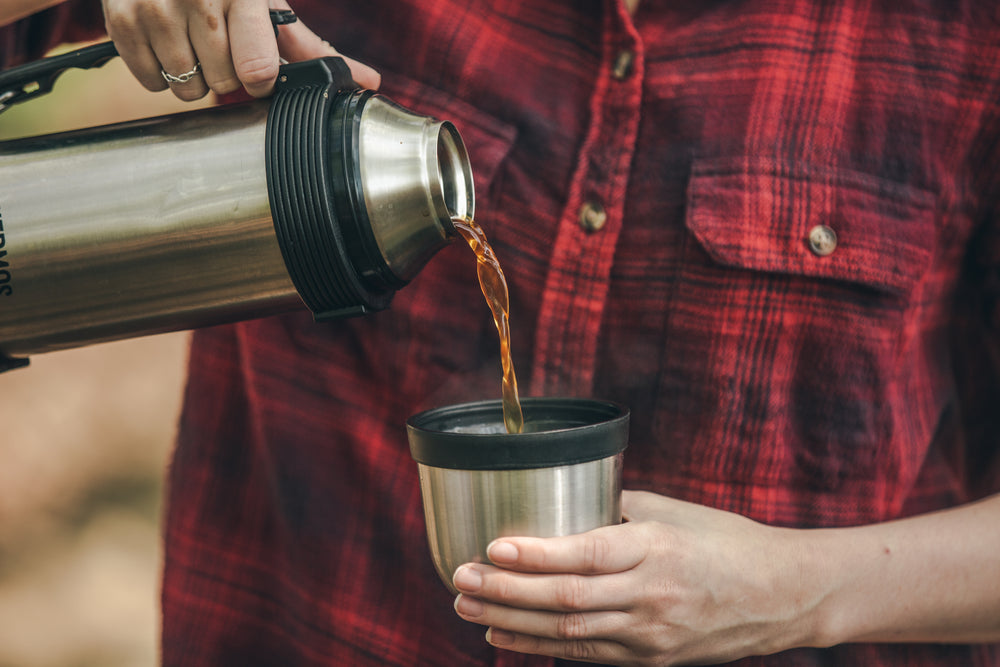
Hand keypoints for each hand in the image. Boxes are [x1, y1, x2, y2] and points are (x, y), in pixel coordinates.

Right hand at [101, 0, 379, 99]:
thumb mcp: (265, 2)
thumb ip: (311, 47)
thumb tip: (370, 82)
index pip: (256, 69)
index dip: (260, 80)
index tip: (258, 70)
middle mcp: (196, 0)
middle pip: (222, 86)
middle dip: (228, 76)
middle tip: (223, 48)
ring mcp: (153, 10)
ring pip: (187, 91)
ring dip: (196, 79)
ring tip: (196, 44)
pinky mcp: (119, 22)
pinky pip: (151, 82)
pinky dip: (161, 74)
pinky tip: (168, 43)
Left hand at [451, 490, 823, 665]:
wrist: (782, 595)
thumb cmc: (726, 541)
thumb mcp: (674, 511)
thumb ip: (617, 509)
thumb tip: (564, 503)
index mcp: (657, 548)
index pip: (585, 554)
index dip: (535, 555)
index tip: (491, 547)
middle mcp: (652, 595)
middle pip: (566, 599)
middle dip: (506, 591)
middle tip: (461, 581)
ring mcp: (652, 634)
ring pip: (569, 633)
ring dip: (512, 623)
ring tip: (468, 609)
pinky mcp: (652, 660)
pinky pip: (586, 655)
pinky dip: (540, 647)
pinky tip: (504, 637)